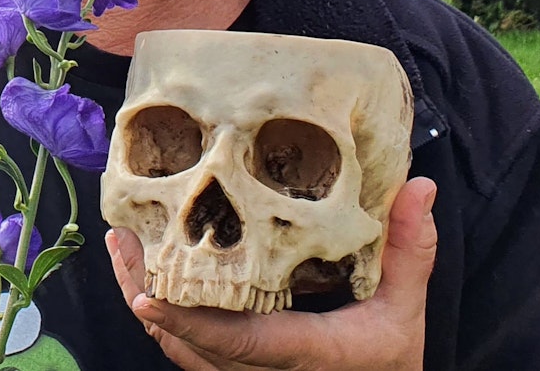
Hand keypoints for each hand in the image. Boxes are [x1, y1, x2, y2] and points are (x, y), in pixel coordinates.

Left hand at [106, 176, 437, 370]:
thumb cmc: (389, 360)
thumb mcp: (406, 309)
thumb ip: (409, 250)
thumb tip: (419, 186)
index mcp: (304, 353)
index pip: (237, 341)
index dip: (187, 321)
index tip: (145, 294)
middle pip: (188, 345)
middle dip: (145, 294)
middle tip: (120, 239)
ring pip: (180, 352)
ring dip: (145, 302)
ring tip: (122, 249)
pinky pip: (189, 352)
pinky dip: (163, 318)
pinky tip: (149, 278)